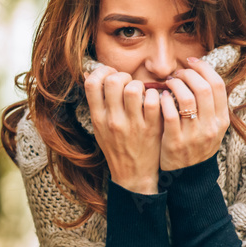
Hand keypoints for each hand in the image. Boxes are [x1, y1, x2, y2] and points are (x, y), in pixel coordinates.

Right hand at [83, 65, 163, 193]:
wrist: (133, 175)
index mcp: (97, 118)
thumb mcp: (99, 128)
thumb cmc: (116, 148)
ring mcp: (132, 124)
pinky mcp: (151, 128)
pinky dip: (154, 95)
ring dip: (138, 85)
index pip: (91, 84)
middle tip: (127, 83)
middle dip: (122, 75)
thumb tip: (93, 74)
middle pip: (113, 81)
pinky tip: (152, 101)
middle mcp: (112, 120)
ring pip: (133, 88)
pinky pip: (152, 100)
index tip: (109, 74)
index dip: (101, 72)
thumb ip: (97, 104)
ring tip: (140, 92)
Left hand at [159, 57, 229, 170]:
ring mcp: (194, 135)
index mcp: (222, 120)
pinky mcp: (175, 142)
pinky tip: (160, 97)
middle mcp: (211, 127)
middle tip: (177, 72)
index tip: (191, 62)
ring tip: (168, 83)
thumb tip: (202, 74)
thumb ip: (211, 106)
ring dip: (175, 85)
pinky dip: (164, 101)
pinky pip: (170, 114)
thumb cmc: (197, 145)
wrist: (188, 176)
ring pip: (186, 98)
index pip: (217, 85)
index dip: (203, 68)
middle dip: (188, 74)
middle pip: (203, 88)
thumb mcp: (212, 127)